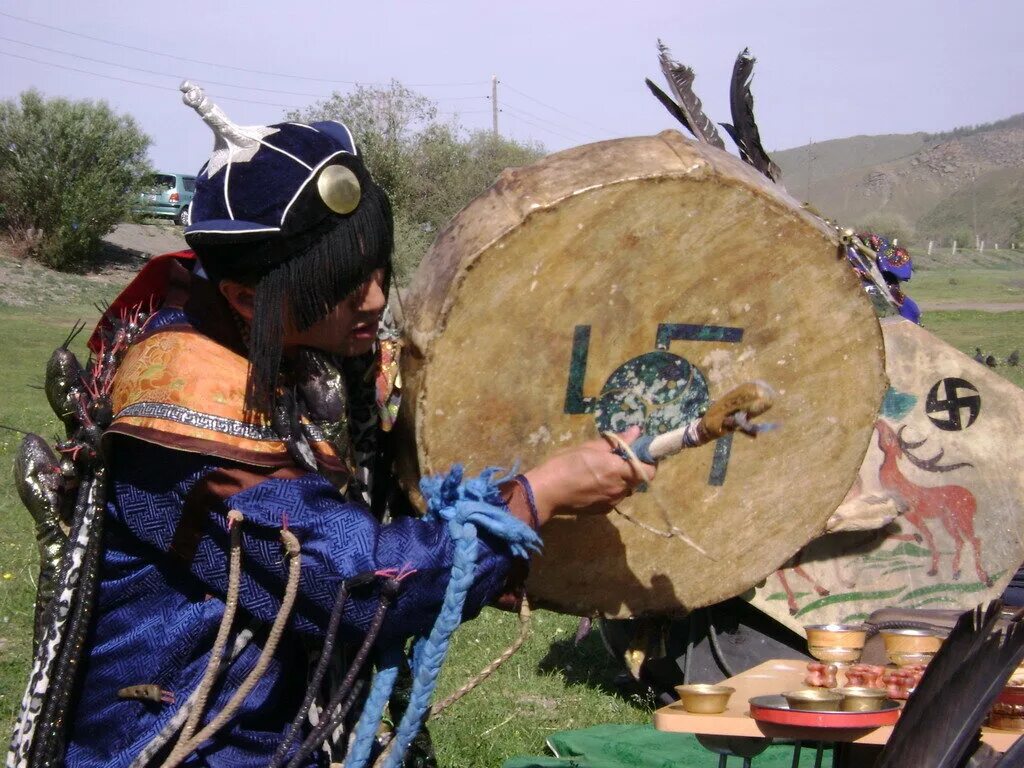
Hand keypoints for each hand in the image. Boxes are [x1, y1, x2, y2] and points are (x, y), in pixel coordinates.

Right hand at [523, 426, 655, 522]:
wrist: (546, 492)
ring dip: (622, 479)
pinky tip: (594, 484)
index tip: (639, 453)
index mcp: (617, 470)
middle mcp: (619, 488)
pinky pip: (615, 497)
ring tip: (602, 472)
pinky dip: (611, 489)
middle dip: (633, 469)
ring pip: (627, 489)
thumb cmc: (565, 464)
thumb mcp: (588, 447)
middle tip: (617, 460)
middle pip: (639, 479)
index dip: (648, 461)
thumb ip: (616, 441)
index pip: (649, 470)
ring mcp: (612, 502)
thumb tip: (636, 432)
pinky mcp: (604, 510)